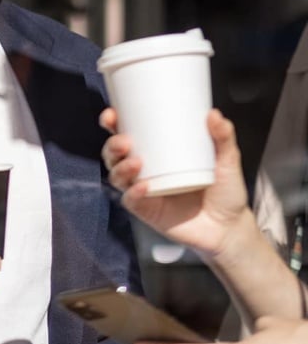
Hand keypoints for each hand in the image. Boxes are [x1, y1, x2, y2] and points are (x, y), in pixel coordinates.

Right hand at [100, 107, 247, 256]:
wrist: (230, 228)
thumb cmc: (226, 192)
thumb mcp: (227, 161)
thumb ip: (223, 138)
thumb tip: (214, 114)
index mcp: (157, 153)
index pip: (127, 134)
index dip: (113, 124)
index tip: (112, 115)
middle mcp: (145, 171)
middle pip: (115, 155)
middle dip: (112, 146)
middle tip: (125, 141)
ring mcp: (144, 191)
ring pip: (117, 176)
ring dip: (120, 168)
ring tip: (135, 162)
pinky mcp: (147, 211)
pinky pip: (131, 200)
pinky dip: (133, 193)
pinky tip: (144, 186)